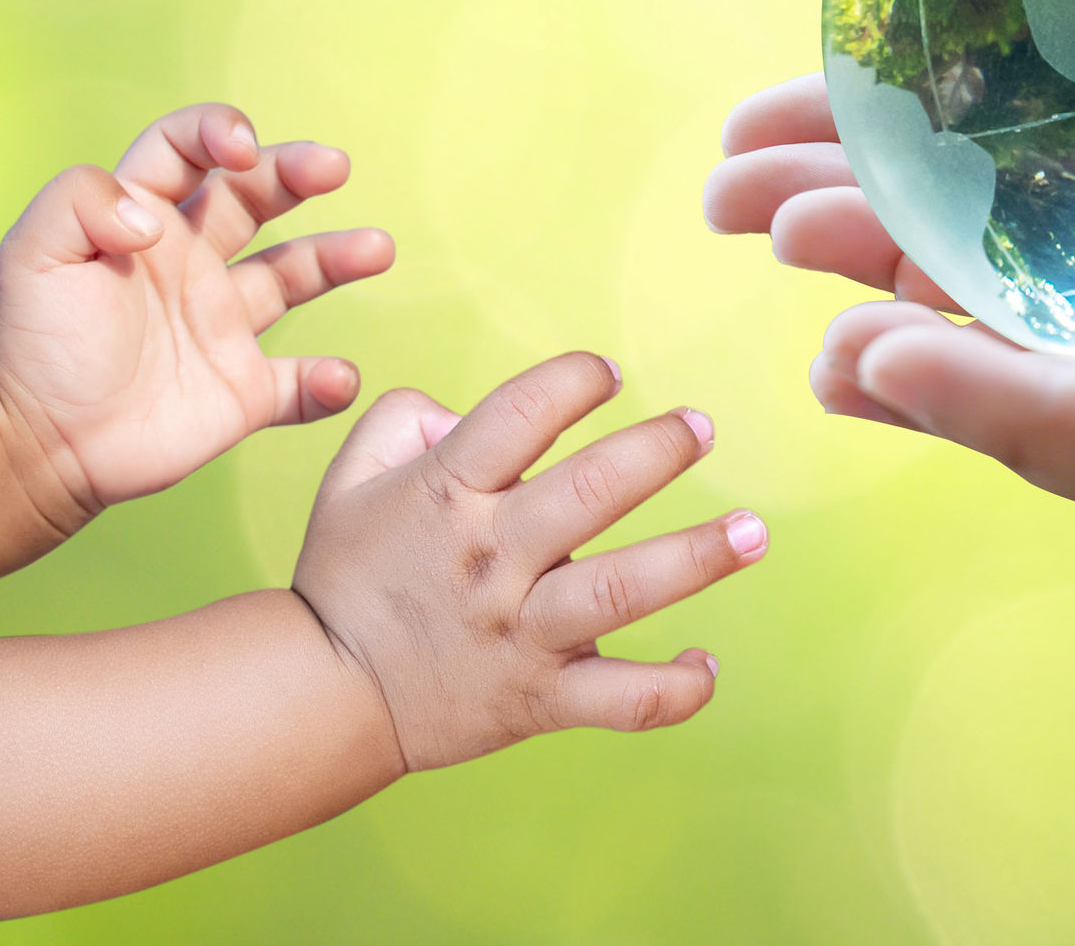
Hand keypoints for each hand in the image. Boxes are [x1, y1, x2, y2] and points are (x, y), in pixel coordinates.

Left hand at [0, 103, 394, 513]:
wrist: (35, 443)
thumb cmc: (31, 343)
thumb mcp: (31, 252)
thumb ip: (81, 204)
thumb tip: (151, 218)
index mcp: (143, 217)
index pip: (187, 149)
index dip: (217, 132)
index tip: (241, 149)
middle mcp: (192, 261)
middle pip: (256, 196)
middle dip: (296, 171)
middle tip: (333, 166)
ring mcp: (222, 326)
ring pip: (294, 277)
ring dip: (337, 257)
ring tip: (377, 248)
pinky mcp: (241, 391)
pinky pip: (299, 385)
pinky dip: (325, 383)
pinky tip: (338, 378)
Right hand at [294, 353, 766, 770]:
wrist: (322, 693)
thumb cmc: (349, 575)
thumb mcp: (351, 475)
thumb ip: (406, 415)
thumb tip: (471, 410)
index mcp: (446, 493)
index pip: (523, 413)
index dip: (574, 380)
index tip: (607, 374)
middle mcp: (491, 557)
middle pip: (590, 493)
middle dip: (658, 452)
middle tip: (702, 429)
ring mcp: (519, 631)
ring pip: (620, 591)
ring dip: (696, 559)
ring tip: (752, 532)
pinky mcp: (539, 698)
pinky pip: (620, 700)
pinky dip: (673, 688)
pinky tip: (707, 665)